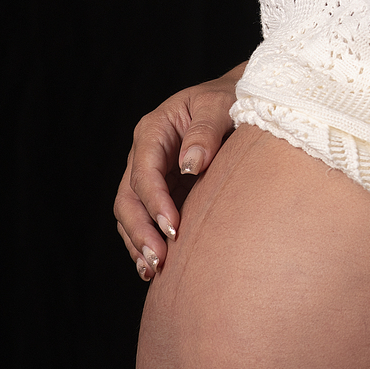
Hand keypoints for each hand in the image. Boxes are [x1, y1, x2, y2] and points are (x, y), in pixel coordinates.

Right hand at [114, 63, 245, 279]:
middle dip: (140, 231)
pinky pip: (147, 220)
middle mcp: (146, 154)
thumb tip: (190, 164)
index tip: (172, 227)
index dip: (155, 202)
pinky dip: (147, 242)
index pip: (144, 172)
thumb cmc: (231, 98)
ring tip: (154, 270)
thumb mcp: (220, 105)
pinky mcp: (165, 192)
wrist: (241, 100)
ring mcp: (153, 175)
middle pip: (128, 198)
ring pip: (131, 213)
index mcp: (154, 130)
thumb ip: (206, 131)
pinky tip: (155, 269)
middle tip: (159, 259)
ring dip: (139, 242)